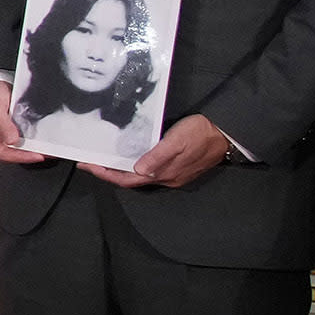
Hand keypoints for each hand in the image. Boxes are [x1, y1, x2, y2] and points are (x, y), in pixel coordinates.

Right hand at [0, 79, 42, 165]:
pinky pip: (20, 142)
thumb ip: (2, 124)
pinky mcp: (9, 132)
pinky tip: (40, 143)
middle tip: (44, 154)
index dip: (19, 156)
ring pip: (16, 150)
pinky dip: (31, 144)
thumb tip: (12, 140)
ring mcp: (0, 137)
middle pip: (10, 154)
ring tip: (46, 151)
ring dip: (31, 151)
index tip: (35, 155)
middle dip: (27, 156)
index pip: (1, 153)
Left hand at [81, 113, 231, 190]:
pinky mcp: (179, 168)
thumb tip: (138, 169)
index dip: (105, 174)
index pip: (127, 180)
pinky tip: (130, 158)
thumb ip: (157, 156)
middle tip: (91, 163)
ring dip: (122, 170)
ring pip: (141, 177)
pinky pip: (151, 171)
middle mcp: (167, 178)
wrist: (226, 133)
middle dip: (109, 173)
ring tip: (105, 161)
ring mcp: (174, 175)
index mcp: (164, 174)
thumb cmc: (201, 133)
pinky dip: (136, 166)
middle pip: (132, 180)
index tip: (88, 166)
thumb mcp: (177, 141)